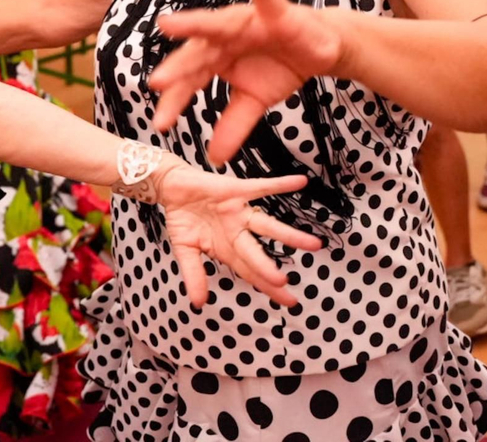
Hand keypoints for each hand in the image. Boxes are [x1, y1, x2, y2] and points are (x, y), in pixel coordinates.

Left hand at [148, 0, 342, 164]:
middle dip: (178, 69)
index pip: (192, 79)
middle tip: (156, 84)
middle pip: (197, 54)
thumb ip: (233, 125)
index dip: (177, 100)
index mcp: (217, 57)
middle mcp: (226, 37)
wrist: (321, 49)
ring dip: (193, 24)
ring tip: (166, 23)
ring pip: (218, 24)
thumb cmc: (281, 66)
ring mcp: (248, 21)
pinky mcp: (276, 11)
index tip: (160, 123)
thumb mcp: (255, 100)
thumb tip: (214, 158)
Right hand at [156, 161, 320, 307]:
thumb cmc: (182, 218)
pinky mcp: (236, 190)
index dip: (267, 287)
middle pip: (259, 256)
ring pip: (268, 226)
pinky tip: (301, 183)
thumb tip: (198, 303)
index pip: (251, 272)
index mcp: (228, 249)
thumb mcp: (184, 250)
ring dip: (291, 236)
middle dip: (272, 273)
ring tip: (314, 245)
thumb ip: (194, 274)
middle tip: (290, 288)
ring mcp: (239, 212)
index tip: (288, 302)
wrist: (172, 187)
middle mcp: (238, 232)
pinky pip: (262, 187)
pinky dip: (281, 184)